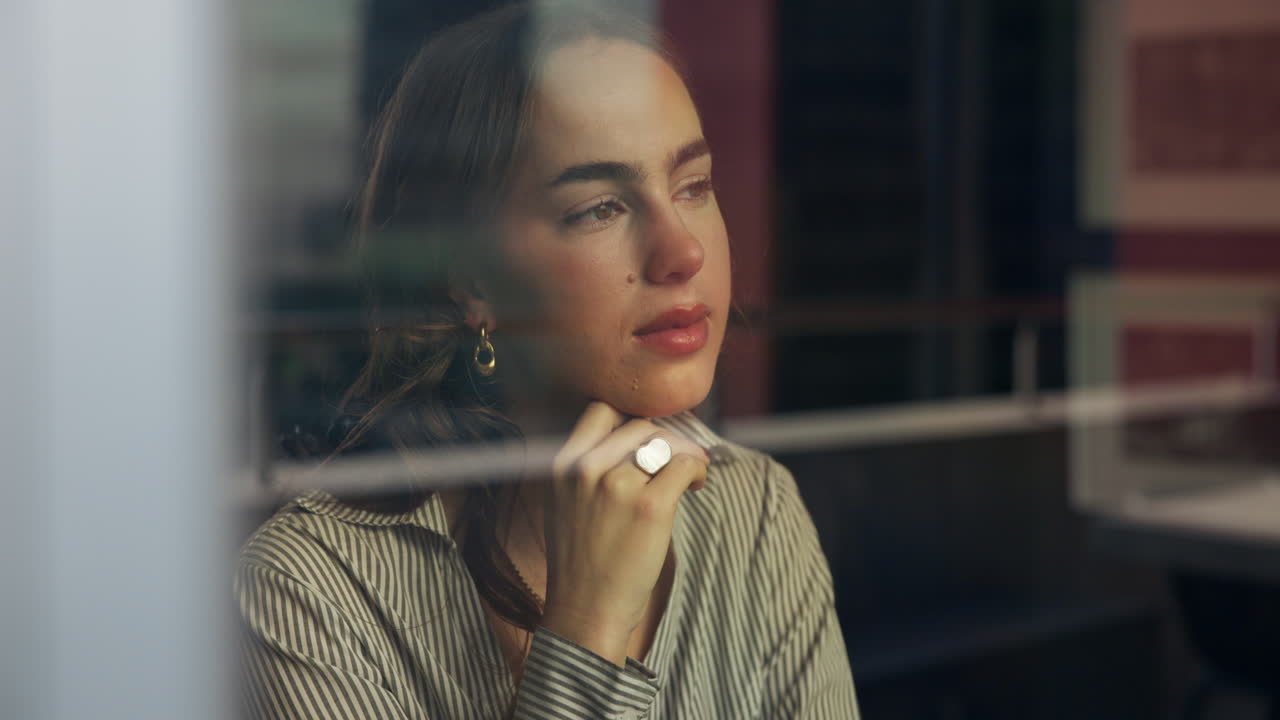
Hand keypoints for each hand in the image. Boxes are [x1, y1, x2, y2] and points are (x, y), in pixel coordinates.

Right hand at [539, 401, 708, 665]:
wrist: (585, 610)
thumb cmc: (580, 561)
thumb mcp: (564, 503)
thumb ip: (588, 468)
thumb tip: (636, 441)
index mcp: (562, 464)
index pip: (602, 410)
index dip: (632, 418)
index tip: (650, 436)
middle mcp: (586, 468)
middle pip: (640, 425)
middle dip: (665, 439)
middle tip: (678, 458)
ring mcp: (618, 485)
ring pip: (664, 442)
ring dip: (685, 453)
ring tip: (690, 474)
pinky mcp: (650, 507)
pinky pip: (685, 464)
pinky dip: (698, 468)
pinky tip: (697, 484)